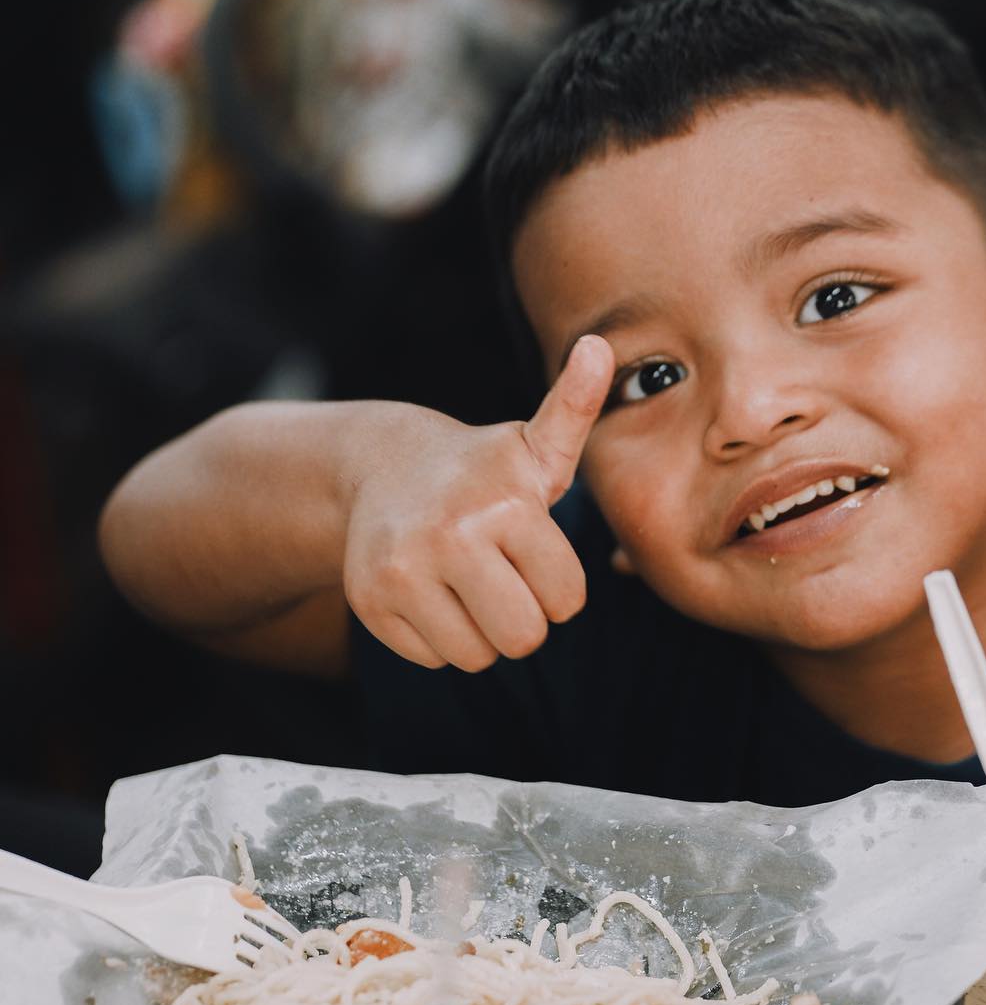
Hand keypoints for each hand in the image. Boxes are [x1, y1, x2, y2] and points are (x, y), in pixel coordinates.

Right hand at [341, 335, 614, 670]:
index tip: (533, 550)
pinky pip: (434, 659)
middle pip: (523, 637)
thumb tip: (599, 346)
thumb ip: (578, 407)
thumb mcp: (537, 445)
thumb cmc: (485, 470)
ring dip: (482, 631)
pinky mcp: (368, 599)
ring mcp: (403, 569)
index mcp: (507, 505)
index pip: (567, 601)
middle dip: (523, 616)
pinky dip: (440, 637)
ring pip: (477, 656)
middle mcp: (452, 535)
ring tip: (467, 580)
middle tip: (503, 574)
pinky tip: (432, 589)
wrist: (385, 467)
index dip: (558, 586)